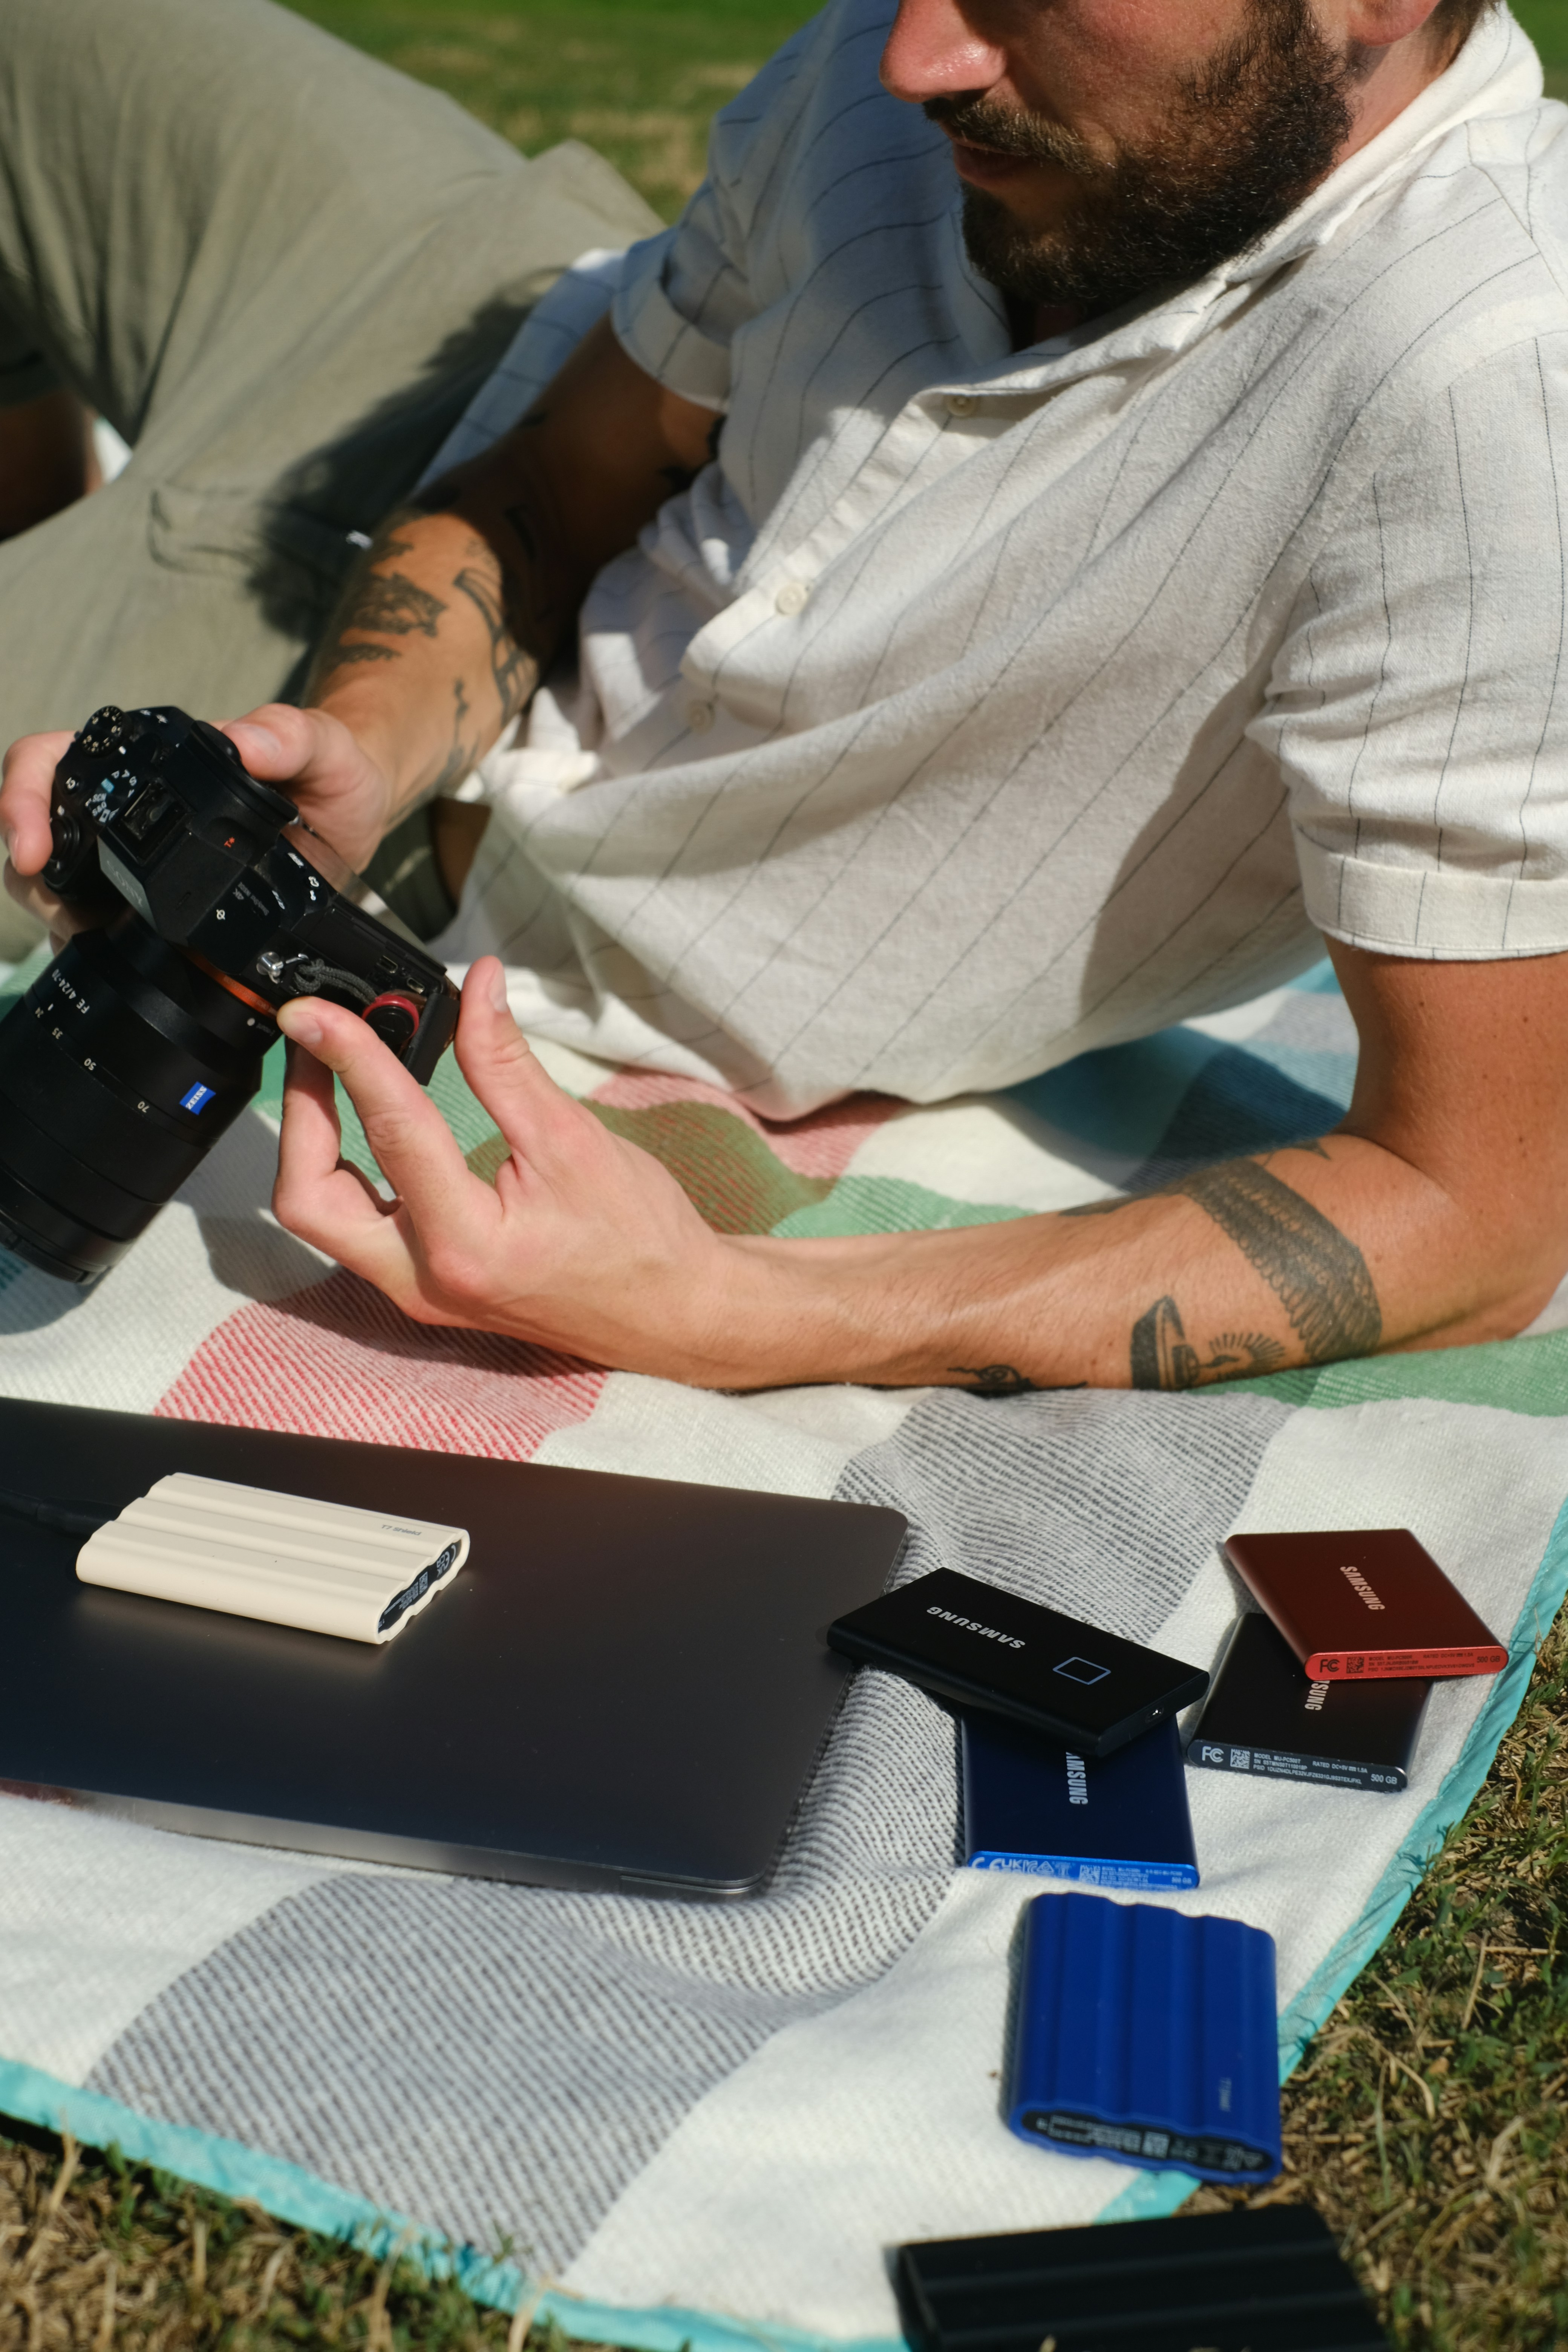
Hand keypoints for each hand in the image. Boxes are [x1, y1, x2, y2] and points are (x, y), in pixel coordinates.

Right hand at [1, 704, 395, 941]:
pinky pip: (105, 933)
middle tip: (67, 915)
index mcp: (149, 765)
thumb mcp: (325, 749)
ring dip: (59, 918)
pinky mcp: (156, 912)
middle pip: (41, 833)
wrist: (355, 827)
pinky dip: (99, 951)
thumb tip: (243, 740)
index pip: (51, 761)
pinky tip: (123, 965)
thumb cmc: (332, 775)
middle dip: (32, 878)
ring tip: (93, 938)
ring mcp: (138, 865)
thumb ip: (289, 734)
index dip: (23, 797)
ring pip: (58, 889)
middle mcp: (130, 811)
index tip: (33, 849)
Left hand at [272, 956, 760, 1380]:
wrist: (672, 1312)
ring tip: (332, 1076)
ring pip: (322, 1220)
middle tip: (314, 1047)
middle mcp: (427, 1280)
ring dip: (312, 1143)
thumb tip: (476, 986)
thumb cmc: (639, 1237)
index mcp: (468, 1245)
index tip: (316, 1013)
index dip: (349, 1057)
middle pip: (310, 1198)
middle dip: (300, 1114)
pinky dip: (345, 1170)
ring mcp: (419, 1291)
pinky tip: (365, 1127)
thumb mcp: (574, 1138)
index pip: (391, 1132)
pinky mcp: (424, 1287)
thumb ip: (507, 1063)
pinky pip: (353, 1230)